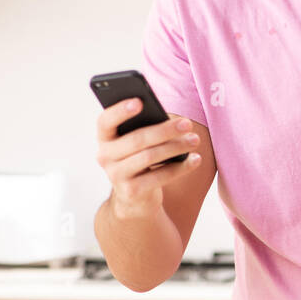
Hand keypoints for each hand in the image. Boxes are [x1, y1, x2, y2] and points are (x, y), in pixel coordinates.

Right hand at [95, 100, 201, 217]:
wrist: (135, 198)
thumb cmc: (140, 158)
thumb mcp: (138, 143)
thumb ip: (145, 128)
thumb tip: (174, 121)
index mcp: (105, 138)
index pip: (106, 121)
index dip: (120, 111)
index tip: (140, 101)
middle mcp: (105, 156)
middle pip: (137, 139)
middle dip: (165, 130)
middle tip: (187, 123)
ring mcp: (116, 176)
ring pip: (149, 157)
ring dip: (176, 147)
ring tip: (195, 140)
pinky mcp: (131, 191)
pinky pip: (160, 177)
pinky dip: (180, 167)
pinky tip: (195, 159)